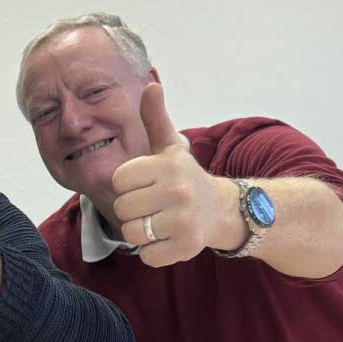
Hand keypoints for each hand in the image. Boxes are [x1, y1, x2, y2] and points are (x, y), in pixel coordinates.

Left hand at [110, 83, 243, 266]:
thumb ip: (155, 119)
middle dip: (133, 210)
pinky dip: (153, 252)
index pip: (118, 180)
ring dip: (141, 232)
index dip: (128, 185)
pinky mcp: (186, 247)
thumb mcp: (170, 147)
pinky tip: (168, 238)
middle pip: (122, 208)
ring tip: (159, 221)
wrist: (223, 210)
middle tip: (153, 205)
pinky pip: (147, 256)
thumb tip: (151, 84)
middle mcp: (177, 191)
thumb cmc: (185, 177)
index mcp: (167, 165)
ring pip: (131, 233)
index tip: (146, 184)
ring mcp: (182, 220)